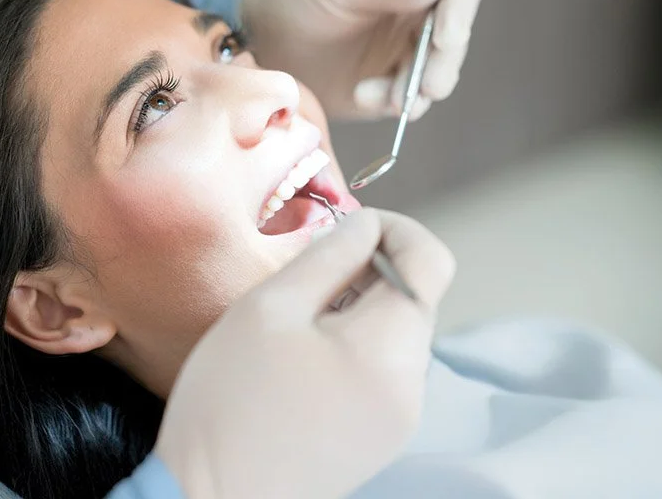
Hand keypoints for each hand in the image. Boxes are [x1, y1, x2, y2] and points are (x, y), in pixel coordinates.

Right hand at [156, 209, 454, 498]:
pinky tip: (302, 360)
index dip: (395, 229)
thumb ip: (329, 255)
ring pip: (395, 332)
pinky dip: (353, 346)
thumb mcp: (270, 308)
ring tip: (295, 326)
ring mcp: (399, 418)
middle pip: (412, 297)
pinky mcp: (380, 437)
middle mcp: (411, 386)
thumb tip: (365, 225)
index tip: (346, 229)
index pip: (431, 261)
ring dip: (356, 309)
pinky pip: (382, 370)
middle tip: (304, 279)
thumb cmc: (230, 401)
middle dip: (367, 271)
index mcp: (390, 349)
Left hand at [241, 0, 483, 120]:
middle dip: (442, 65)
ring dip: (416, 90)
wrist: (262, 38)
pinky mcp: (389, 85)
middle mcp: (419, 12)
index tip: (446, 38)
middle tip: (426, 88)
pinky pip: (407, 100)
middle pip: (455, 39)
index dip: (460, 12)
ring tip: (382, 97)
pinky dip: (391, 104)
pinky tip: (363, 96)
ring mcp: (406, 51)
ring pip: (436, 75)